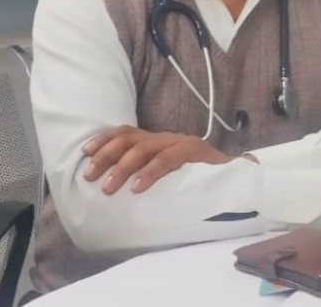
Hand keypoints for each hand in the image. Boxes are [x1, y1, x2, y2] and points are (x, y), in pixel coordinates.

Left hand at [82, 126, 230, 194]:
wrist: (235, 177)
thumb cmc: (195, 180)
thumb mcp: (165, 174)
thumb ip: (145, 173)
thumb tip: (113, 186)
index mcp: (157, 140)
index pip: (125, 132)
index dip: (103, 139)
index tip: (85, 153)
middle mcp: (165, 137)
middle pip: (129, 138)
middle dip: (105, 155)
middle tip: (90, 176)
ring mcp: (180, 142)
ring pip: (144, 148)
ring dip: (122, 167)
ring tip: (109, 187)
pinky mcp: (194, 151)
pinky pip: (168, 159)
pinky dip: (150, 172)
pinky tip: (138, 187)